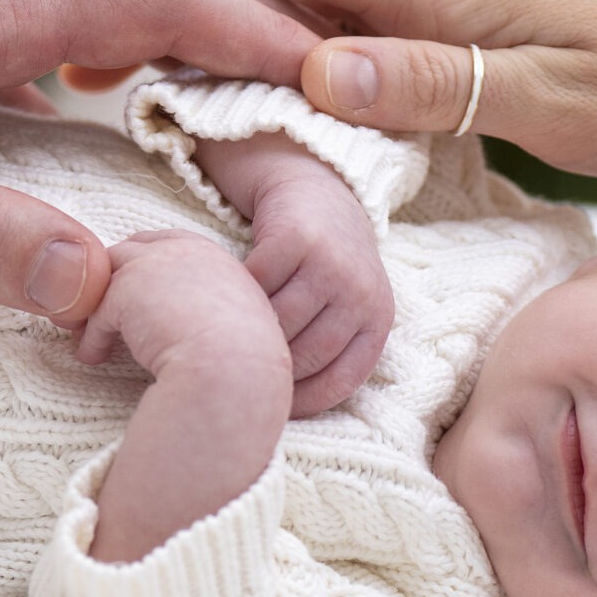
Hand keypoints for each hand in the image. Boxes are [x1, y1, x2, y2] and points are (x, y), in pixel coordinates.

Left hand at [74, 229, 283, 378]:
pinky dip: (91, 337)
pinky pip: (96, 313)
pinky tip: (92, 358)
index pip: (166, 243)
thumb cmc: (242, 363)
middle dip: (109, 279)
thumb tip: (185, 328)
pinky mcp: (125, 292)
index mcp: (213, 259)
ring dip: (92, 307)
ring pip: (104, 277)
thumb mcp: (237, 324)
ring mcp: (152, 266)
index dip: (143, 263)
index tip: (132, 290)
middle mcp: (182, 252)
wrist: (235, 371)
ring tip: (87, 336)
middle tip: (97, 311)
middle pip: (129, 252)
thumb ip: (211, 312)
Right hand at [224, 145, 390, 415]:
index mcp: (377, 318)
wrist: (315, 188)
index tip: (269, 409)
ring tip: (220, 338)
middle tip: (233, 369)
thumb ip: (328, 345)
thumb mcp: (343, 304)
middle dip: (267, 367)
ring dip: (246, 330)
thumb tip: (282, 408)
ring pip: (277, 321)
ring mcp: (330, 264)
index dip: (301, 402)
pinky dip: (233, 293)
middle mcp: (361, 292)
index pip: (340, 380)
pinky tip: (219, 295)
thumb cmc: (322, 261)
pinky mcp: (297, 237)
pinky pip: (255, 284)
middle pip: (304, 354)